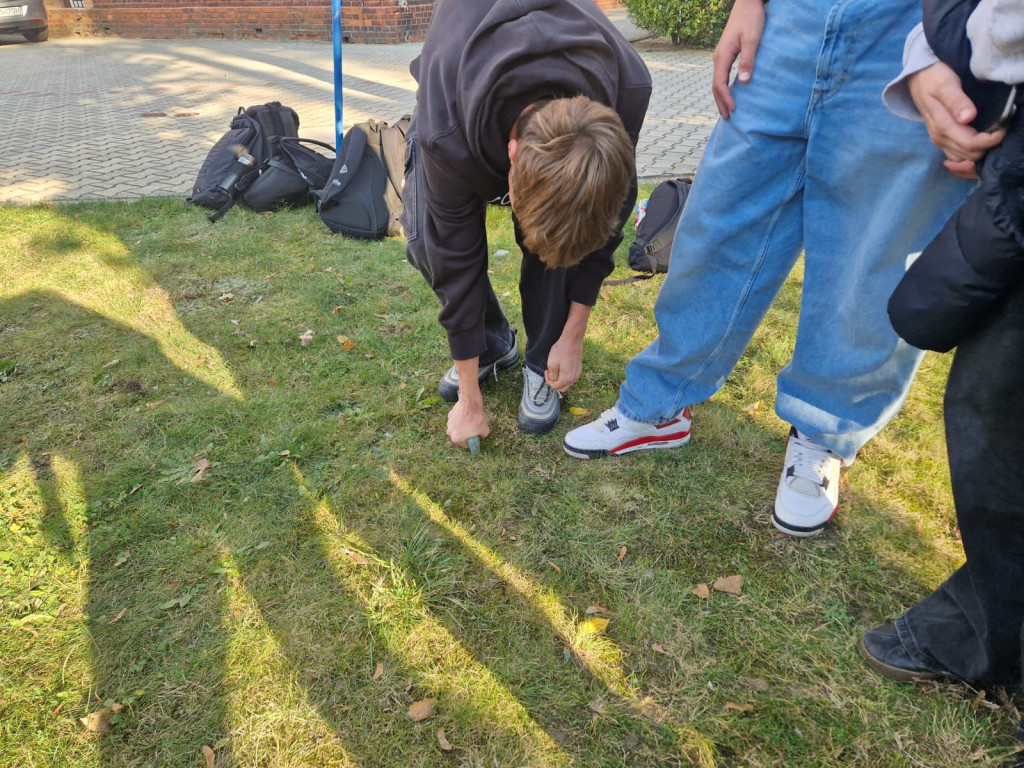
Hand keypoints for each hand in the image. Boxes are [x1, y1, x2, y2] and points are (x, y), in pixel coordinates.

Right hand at [446, 398, 489, 448]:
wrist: (471, 403)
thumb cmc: (477, 418)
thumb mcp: (484, 430)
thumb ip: (482, 436)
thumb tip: (481, 436)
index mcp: (456, 439)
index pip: (465, 445)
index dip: (472, 441)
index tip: (475, 437)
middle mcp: (450, 432)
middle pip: (459, 436)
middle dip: (466, 434)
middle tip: (474, 429)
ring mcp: (449, 423)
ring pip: (457, 428)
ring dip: (462, 427)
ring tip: (471, 421)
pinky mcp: (450, 415)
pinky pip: (456, 420)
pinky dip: (461, 419)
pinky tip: (467, 416)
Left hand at [544, 335, 582, 393]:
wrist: (572, 340)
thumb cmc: (561, 351)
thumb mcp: (552, 364)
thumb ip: (552, 376)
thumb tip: (554, 380)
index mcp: (567, 379)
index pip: (555, 387)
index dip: (548, 380)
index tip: (546, 371)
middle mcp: (574, 379)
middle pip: (562, 388)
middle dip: (554, 383)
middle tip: (550, 372)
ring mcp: (578, 374)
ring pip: (567, 383)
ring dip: (560, 379)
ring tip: (556, 369)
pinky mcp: (579, 369)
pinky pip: (571, 378)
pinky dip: (565, 376)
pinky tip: (562, 367)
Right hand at [712, 0, 765, 119]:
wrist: (747, 3)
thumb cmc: (751, 19)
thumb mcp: (752, 39)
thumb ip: (748, 60)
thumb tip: (743, 82)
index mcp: (722, 56)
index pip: (720, 83)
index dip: (726, 98)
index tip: (734, 109)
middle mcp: (718, 58)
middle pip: (715, 86)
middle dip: (720, 102)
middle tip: (727, 118)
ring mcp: (721, 56)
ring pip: (718, 81)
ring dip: (721, 96)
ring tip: (727, 109)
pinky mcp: (727, 54)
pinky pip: (722, 75)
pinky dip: (724, 87)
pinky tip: (730, 92)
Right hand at [908, 61, 1005, 178]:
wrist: (918, 79)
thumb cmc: (934, 78)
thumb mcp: (945, 84)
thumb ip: (956, 101)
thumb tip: (968, 118)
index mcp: (942, 126)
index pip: (970, 143)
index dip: (990, 140)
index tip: (1003, 128)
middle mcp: (940, 138)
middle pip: (969, 154)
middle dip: (987, 146)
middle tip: (999, 129)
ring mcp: (939, 141)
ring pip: (964, 158)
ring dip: (979, 151)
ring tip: (991, 134)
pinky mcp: (940, 140)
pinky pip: (956, 157)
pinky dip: (968, 156)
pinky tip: (977, 144)